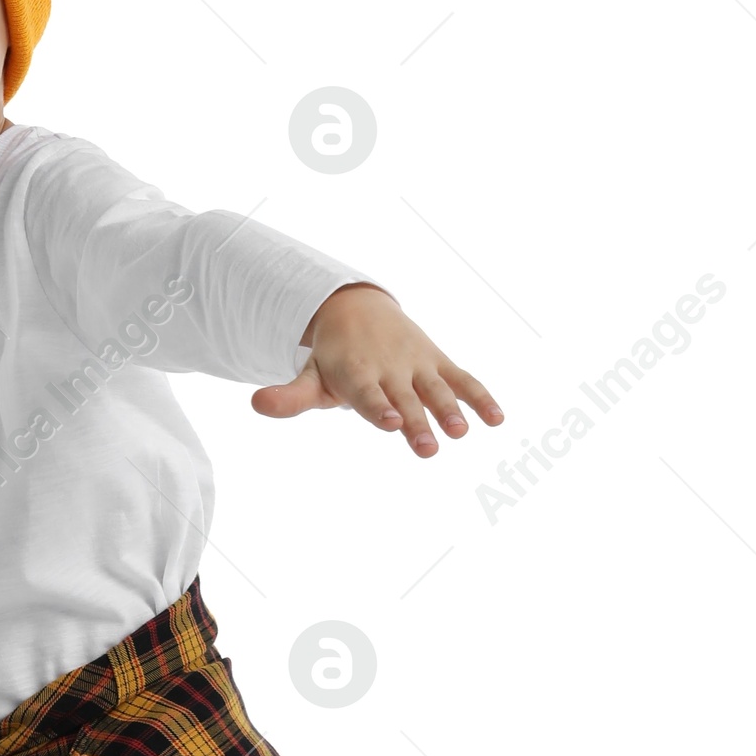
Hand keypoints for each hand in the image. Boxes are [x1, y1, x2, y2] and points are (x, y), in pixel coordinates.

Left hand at [251, 282, 503, 455]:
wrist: (357, 308)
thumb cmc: (332, 359)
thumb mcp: (310, 376)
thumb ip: (290, 396)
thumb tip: (256, 403)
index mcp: (357, 372)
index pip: (368, 394)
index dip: (379, 408)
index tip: (391, 424)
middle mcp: (390, 368)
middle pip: (404, 398)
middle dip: (416, 421)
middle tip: (428, 448)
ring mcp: (416, 365)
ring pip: (436, 389)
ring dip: (450, 409)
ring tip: (460, 433)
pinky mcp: (438, 362)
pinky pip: (462, 379)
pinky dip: (480, 397)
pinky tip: (498, 419)